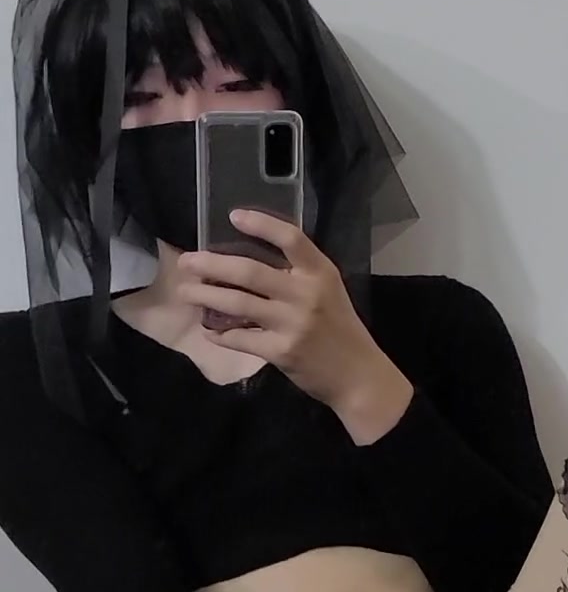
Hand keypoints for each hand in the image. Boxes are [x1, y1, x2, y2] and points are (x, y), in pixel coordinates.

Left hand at [176, 215, 413, 441]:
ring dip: (207, 296)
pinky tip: (208, 330)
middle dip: (212, 265)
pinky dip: (220, 334)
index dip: (261, 224)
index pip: (290, 238)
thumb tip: (249, 262)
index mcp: (320, 273)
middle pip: (250, 271)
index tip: (233, 216)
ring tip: (186, 292)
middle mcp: (305, 294)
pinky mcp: (281, 351)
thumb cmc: (340, 329)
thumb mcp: (328, 291)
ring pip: (238, 304)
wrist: (358, 375)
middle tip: (188, 262)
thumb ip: (299, 275)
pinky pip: (241, 338)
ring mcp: (292, 323)